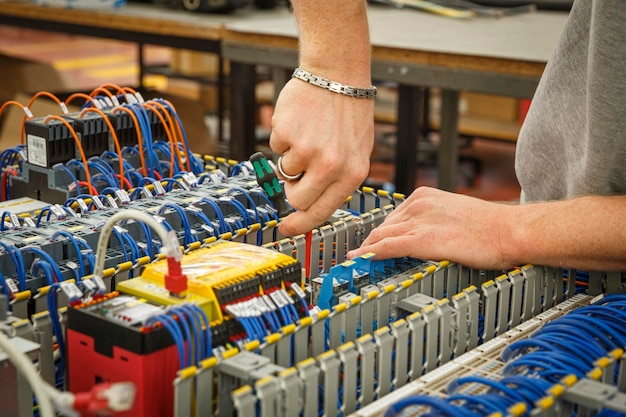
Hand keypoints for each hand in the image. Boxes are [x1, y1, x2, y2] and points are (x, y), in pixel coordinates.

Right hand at [270, 77, 373, 235]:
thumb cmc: (348, 113)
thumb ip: (337, 180)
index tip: (286, 229)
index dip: (301, 225)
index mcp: (352, 174)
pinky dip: (284, 139)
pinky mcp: (286, 134)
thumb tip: (309, 207)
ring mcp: (307, 150)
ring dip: (290, 159)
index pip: (321, 212)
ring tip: (308, 136)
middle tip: (298, 173)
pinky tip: (301, 123)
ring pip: (284, 174)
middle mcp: (330, 166)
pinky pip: (275, 149)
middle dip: (293, 190)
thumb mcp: (356, 152)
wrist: (336, 75)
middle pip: (296, 200)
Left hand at [348, 187, 515, 269]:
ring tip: (355, 262)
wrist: (510, 231)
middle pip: (381, 226)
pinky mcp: (423, 239)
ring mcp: (419, 221)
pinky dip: (369, 254)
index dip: (377, 233)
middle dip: (369, 243)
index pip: (391, 217)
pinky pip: (386, 247)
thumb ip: (432, 221)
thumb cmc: (490, 226)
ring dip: (365, 251)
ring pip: (379, 237)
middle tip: (360, 257)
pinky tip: (359, 260)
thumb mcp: (453, 213)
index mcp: (424, 196)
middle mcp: (418, 204)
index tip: (370, 244)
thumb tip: (421, 235)